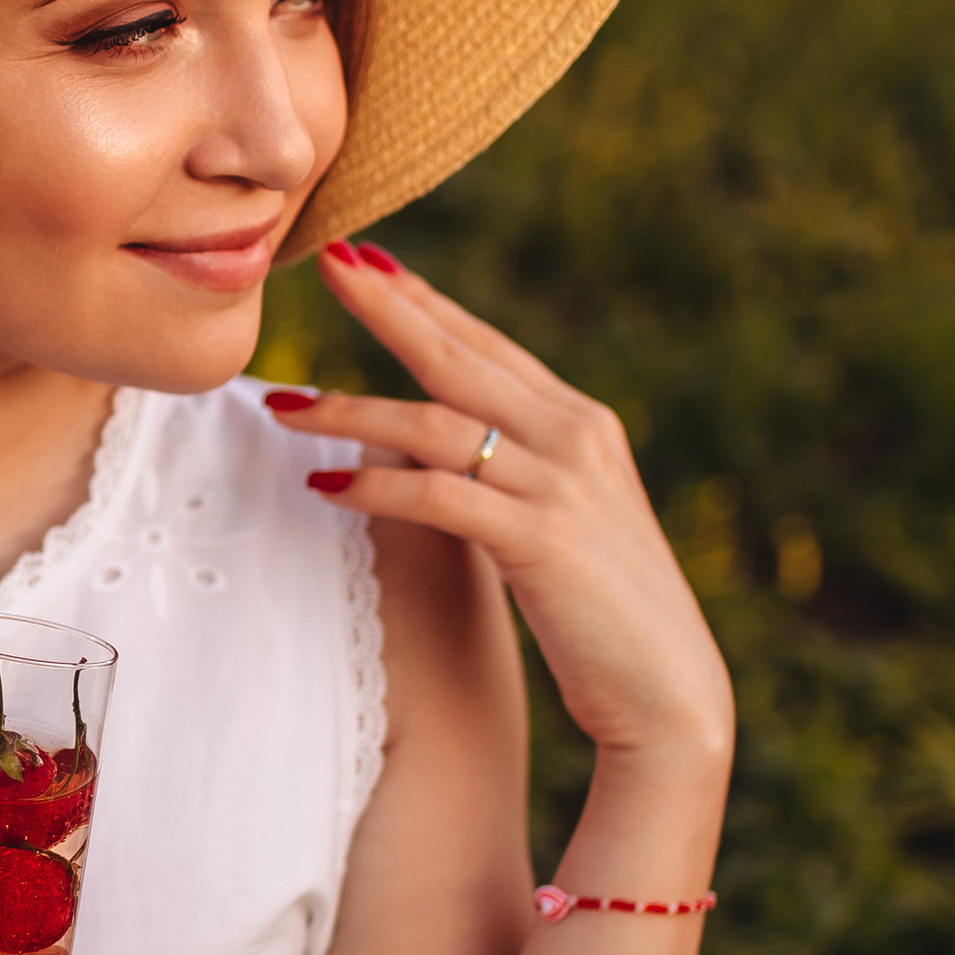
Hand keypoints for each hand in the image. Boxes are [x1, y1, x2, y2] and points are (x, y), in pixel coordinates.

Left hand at [269, 240, 734, 770]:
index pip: (487, 345)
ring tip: (285, 406)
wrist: (668, 692)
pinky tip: (323, 487)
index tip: (366, 263)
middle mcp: (575, 436)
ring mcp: (560, 486)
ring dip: (352, 411)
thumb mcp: (563, 521)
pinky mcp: (540, 540)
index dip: (425, 301)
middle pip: (459, 354)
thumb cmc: (605, 616)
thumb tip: (446, 451)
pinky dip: (377, 488)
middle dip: (387, 305)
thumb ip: (518, 473)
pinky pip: (439, 496)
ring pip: (435, 424)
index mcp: (582, 423)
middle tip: (324, 262)